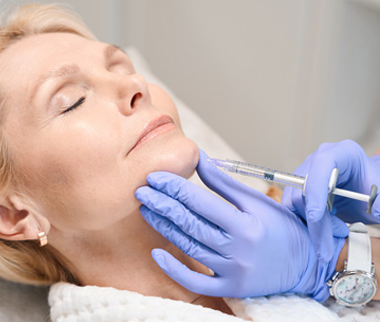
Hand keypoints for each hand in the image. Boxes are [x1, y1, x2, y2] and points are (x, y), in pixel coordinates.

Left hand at [135, 149, 347, 300]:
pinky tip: (156, 253)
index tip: (155, 176)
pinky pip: (196, 282)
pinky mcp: (230, 288)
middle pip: (190, 224)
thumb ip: (224, 182)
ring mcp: (233, 271)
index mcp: (246, 224)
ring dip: (164, 228)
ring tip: (146, 210)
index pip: (200, 202)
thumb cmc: (281, 227)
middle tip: (141, 191)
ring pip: (189, 247)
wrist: (305, 264)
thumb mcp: (256, 201)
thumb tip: (199, 157)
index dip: (174, 188)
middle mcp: (238, 249)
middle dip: (162, 205)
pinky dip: (175, 269)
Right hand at [282, 140, 379, 262]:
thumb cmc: (372, 185)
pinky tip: (324, 229)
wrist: (364, 189)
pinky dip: (304, 222)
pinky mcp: (298, 186)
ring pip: (296, 201)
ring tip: (337, 232)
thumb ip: (379, 202)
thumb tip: (374, 210)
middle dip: (315, 220)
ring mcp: (306, 172)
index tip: (315, 217)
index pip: (322, 165)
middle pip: (305, 188)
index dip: (316, 189)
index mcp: (341, 153)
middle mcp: (318, 159)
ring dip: (311, 223)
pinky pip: (292, 207)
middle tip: (327, 249)